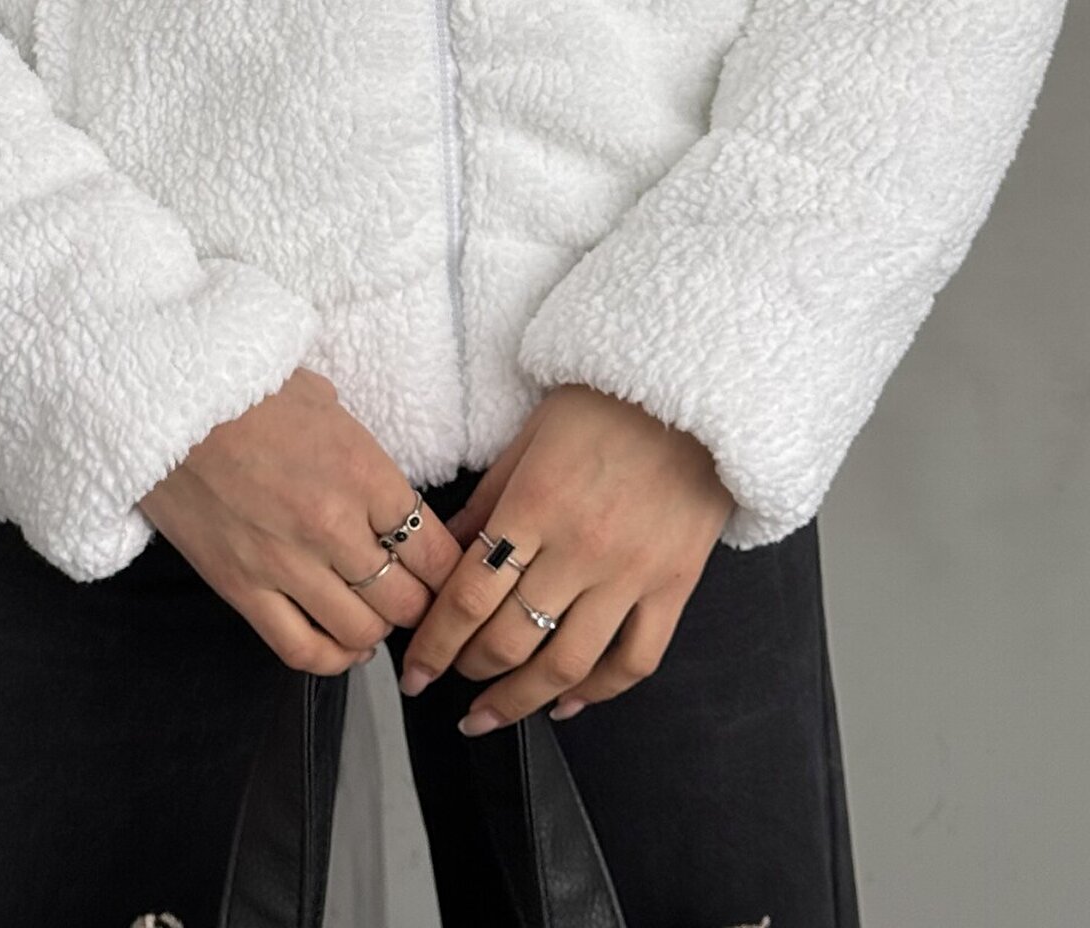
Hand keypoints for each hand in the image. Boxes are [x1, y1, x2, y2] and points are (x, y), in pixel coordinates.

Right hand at [138, 366, 461, 673]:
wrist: (169, 404)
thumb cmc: (249, 392)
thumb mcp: (325, 404)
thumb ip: (363, 454)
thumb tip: (386, 490)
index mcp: (363, 472)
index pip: (434, 551)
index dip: (448, 572)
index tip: (446, 574)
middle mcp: (333, 525)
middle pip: (405, 600)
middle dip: (419, 606)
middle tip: (415, 598)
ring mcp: (286, 563)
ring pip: (360, 632)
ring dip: (377, 632)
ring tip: (376, 616)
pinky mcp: (242, 588)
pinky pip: (301, 649)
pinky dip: (331, 659)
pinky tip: (343, 647)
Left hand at [397, 384, 734, 730]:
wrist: (694, 395)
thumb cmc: (605, 405)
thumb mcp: (529, 438)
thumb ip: (486, 501)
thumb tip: (442, 553)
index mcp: (536, 504)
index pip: (469, 595)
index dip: (434, 643)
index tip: (415, 670)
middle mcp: (581, 548)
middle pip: (510, 637)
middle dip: (467, 669)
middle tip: (446, 681)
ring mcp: (632, 573)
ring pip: (566, 664)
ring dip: (520, 700)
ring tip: (490, 715)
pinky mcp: (675, 586)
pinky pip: (634, 660)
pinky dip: (597, 692)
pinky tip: (565, 702)